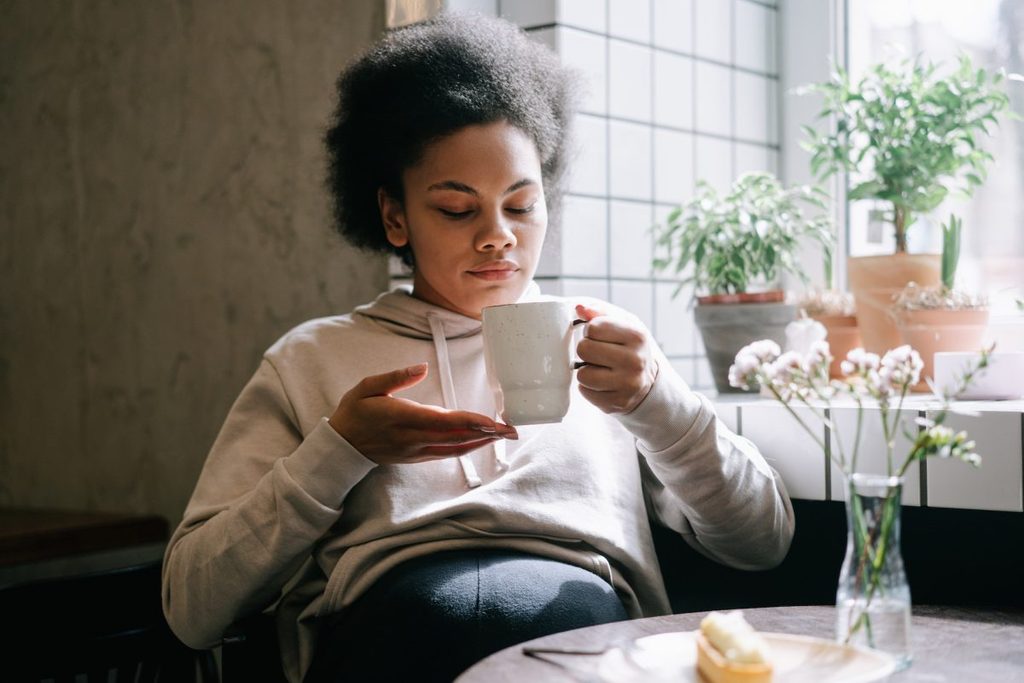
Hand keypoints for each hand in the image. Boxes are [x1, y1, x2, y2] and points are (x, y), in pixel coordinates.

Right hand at [328, 363, 517, 464]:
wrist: (342, 446)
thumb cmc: (355, 412)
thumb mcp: (367, 387)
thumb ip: (395, 377)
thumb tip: (421, 367)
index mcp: (403, 418)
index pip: (443, 421)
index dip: (470, 422)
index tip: (492, 421)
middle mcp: (413, 438)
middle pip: (456, 437)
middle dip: (486, 433)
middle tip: (512, 429)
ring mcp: (416, 450)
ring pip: (455, 448)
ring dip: (481, 442)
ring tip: (503, 435)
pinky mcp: (417, 456)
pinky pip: (447, 453)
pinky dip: (467, 447)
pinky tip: (480, 441)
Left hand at [574, 303, 658, 414]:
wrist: (649, 382)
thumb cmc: (629, 347)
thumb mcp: (622, 323)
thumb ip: (600, 312)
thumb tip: (579, 308)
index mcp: (637, 336)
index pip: (593, 327)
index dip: (591, 331)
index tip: (600, 336)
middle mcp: (635, 361)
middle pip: (584, 349)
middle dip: (586, 350)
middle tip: (599, 354)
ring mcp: (628, 385)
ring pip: (582, 374)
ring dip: (587, 370)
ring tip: (601, 369)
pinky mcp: (618, 403)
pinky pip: (585, 391)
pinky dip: (590, 387)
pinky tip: (604, 383)